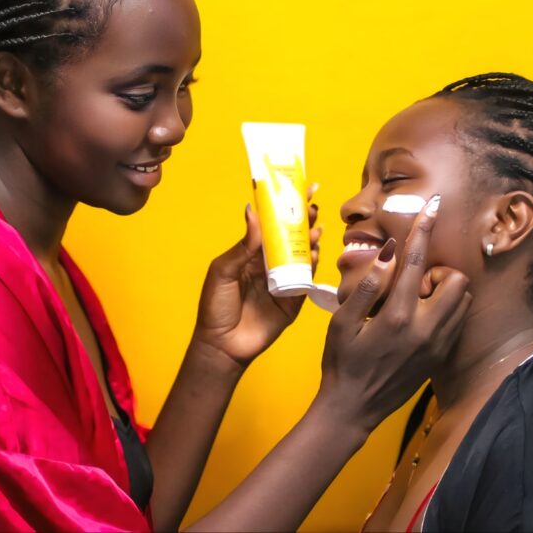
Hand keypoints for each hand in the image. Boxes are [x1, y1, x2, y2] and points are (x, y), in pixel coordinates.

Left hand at [193, 187, 321, 368]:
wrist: (222, 345)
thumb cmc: (216, 306)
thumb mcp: (223, 271)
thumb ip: (243, 245)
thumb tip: (253, 211)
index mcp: (253, 254)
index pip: (272, 225)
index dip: (285, 207)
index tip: (299, 188)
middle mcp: (271, 264)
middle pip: (293, 237)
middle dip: (304, 219)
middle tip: (313, 205)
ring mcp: (285, 281)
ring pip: (304, 255)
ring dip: (312, 239)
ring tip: (316, 226)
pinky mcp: (294, 300)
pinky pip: (307, 280)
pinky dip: (314, 266)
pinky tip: (316, 253)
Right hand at [315, 196, 471, 434]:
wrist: (353, 409)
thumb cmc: (341, 363)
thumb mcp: (342, 323)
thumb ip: (367, 285)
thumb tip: (388, 252)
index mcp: (398, 316)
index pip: (416, 261)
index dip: (424, 229)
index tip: (432, 206)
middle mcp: (426, 329)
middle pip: (456, 280)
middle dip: (438, 271)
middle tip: (412, 282)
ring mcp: (437, 346)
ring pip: (462, 300)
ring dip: (444, 291)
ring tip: (415, 300)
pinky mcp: (440, 358)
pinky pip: (458, 322)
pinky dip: (447, 310)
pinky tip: (421, 316)